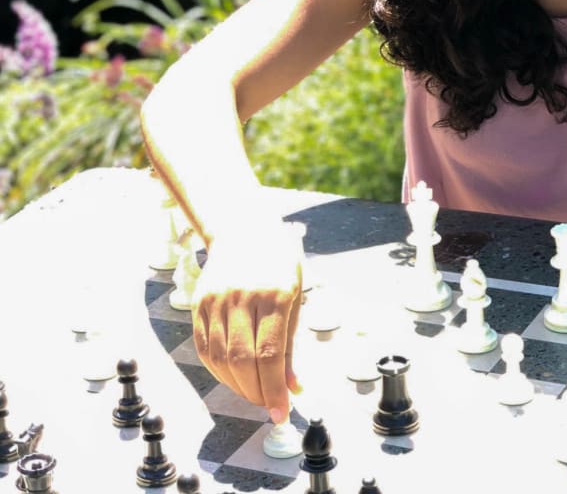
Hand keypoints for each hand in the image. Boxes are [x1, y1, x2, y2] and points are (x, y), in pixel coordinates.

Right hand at [191, 222, 303, 422]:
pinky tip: (234, 377)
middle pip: (243, 361)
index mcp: (274, 294)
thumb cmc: (277, 263)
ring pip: (221, 359)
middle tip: (269, 404)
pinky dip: (219, 371)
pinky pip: (205, 349)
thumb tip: (292, 387)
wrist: (244, 229)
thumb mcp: (294, 296)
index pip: (270, 354)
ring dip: (238, 386)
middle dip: (257, 392)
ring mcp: (216, 301)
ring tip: (255, 393)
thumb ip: (290, 343)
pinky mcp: (198, 305)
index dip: (275, 388)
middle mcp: (242, 298)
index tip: (282, 411)